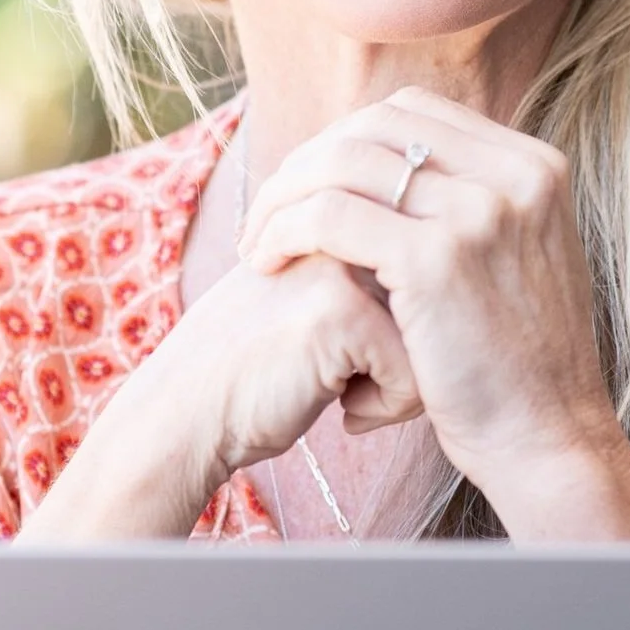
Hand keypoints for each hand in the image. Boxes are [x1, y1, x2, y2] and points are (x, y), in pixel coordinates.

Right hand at [17, 249, 420, 540]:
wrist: (185, 414)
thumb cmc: (254, 372)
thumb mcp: (310, 302)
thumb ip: (367, 276)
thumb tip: (444, 282)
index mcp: (339, 215)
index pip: (427, 271)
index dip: (409, 330)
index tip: (357, 361)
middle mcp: (342, 227)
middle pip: (437, 298)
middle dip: (413, 354)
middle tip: (358, 384)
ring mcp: (340, 263)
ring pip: (435, 333)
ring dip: (403, 383)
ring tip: (349, 395)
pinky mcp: (342, 312)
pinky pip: (416, 371)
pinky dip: (388, 407)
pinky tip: (343, 412)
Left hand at [237, 89, 629, 538]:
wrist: (549, 440)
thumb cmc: (521, 370)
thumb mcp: (519, 263)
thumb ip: (475, 208)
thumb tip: (403, 170)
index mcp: (535, 166)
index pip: (414, 113)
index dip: (349, 140)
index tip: (312, 186)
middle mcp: (515, 175)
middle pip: (375, 127)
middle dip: (309, 161)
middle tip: (270, 211)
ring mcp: (480, 212)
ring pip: (343, 164)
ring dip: (285, 195)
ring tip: (258, 241)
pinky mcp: (437, 258)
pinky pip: (330, 215)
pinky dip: (284, 229)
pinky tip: (265, 261)